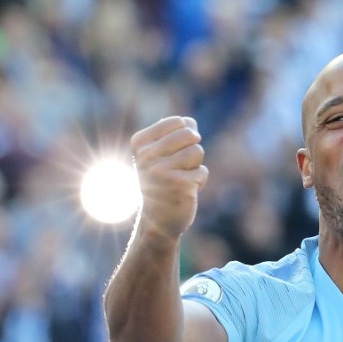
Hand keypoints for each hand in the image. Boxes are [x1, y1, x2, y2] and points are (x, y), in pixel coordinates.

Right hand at [130, 116, 207, 239]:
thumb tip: (190, 122)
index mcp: (139, 143)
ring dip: (196, 166)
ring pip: (198, 151)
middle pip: (190, 134)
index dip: (184, 137)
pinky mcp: (179, 184)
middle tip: (180, 166)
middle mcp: (146, 155)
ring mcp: (161, 170)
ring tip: (182, 178)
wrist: (158, 219)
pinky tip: (185, 191)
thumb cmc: (163, 181)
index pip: (178, 121)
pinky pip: (203, 172)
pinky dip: (199, 181)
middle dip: (192, 149)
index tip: (170, 154)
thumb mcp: (161, 153)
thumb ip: (176, 133)